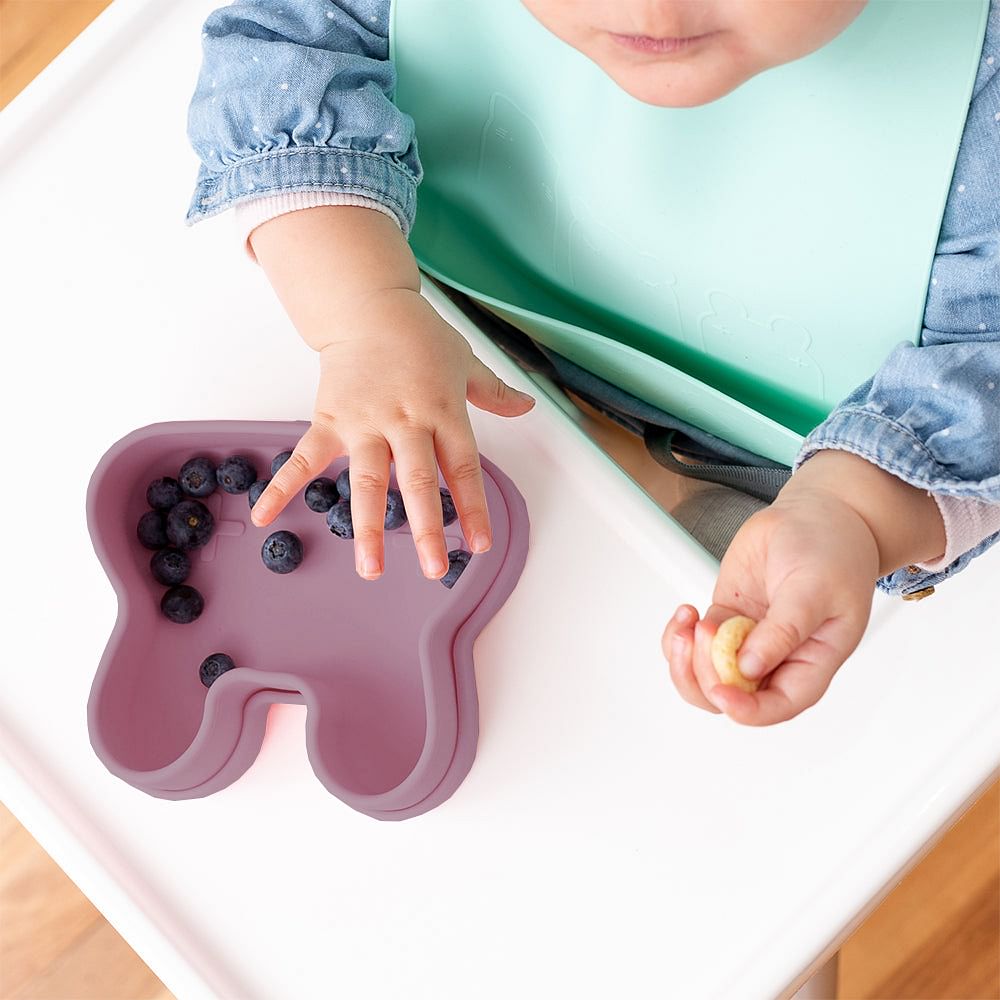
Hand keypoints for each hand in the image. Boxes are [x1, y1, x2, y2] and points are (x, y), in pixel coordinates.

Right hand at [251, 286, 534, 579]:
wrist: (368, 306)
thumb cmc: (420, 336)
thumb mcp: (465, 361)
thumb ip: (494, 392)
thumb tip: (527, 407)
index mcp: (443, 411)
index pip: (463, 467)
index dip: (473, 506)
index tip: (479, 544)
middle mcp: (405, 421)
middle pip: (417, 481)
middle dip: (427, 528)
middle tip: (434, 570)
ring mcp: (364, 422)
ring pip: (366, 480)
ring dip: (367, 527)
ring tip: (370, 569)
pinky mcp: (329, 419)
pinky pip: (305, 458)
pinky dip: (283, 486)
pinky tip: (266, 517)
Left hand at [661, 485, 880, 724]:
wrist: (815, 517)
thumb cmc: (832, 553)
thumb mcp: (815, 590)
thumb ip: (784, 631)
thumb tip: (749, 667)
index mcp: (810, 664)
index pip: (776, 706)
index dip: (745, 709)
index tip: (720, 690)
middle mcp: (776, 660)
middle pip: (731, 695)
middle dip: (706, 673)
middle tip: (707, 630)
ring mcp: (746, 641)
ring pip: (704, 676)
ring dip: (686, 658)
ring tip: (688, 621)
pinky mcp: (725, 620)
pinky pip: (692, 645)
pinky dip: (678, 636)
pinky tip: (685, 613)